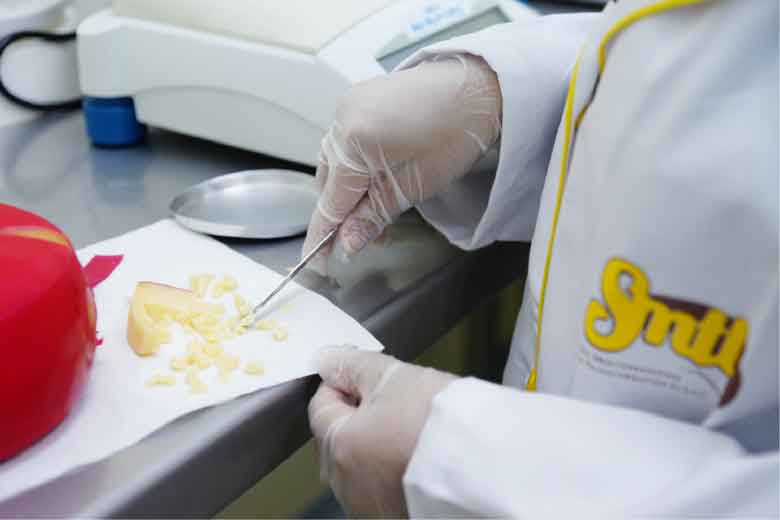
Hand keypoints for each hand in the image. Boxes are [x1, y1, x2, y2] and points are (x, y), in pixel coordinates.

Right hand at [303, 54, 501, 274]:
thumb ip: (372, 216)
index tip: (318, 262)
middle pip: (328, 182)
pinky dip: (357, 164)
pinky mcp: (360, 99)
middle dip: (345, 213)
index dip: (323, 236)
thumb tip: (348, 242)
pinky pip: (345, 141)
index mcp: (353, 141)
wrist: (477, 91)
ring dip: (351, 190)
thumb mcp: (412, 187)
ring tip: (381, 206)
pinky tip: (378, 176)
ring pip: (336, 163)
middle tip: (369, 237)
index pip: (330, 201)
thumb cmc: (455, 133)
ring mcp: (349, 105)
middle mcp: (342, 118)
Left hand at [308, 350, 456, 516]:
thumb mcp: (394, 377)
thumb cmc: (441, 424)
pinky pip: (383, 489)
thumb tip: (326, 360)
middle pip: (337, 440)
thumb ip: (352, 366)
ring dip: (375, 447)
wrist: (490, 467)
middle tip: (394, 400)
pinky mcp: (396, 518)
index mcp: (339, 447)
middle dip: (357, 417)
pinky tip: (420, 458)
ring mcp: (371, 507)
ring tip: (412, 430)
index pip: (320, 407)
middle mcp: (347, 485)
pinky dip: (393, 472)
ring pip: (359, 467)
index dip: (341, 382)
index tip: (363, 374)